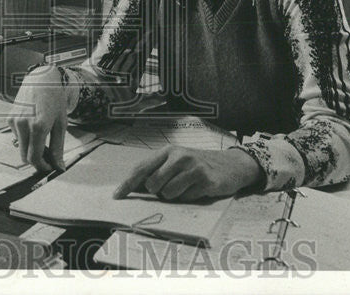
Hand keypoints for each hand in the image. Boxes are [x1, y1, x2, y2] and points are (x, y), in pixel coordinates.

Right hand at [7, 64, 67, 171]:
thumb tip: (60, 167)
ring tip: (43, 137)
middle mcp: (23, 124)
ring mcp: (14, 121)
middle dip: (36, 160)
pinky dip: (25, 138)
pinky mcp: (9, 118)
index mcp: (38, 126)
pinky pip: (17, 136)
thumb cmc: (55, 100)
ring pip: (20, 147)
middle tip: (49, 157)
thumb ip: (59, 148)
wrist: (42, 79)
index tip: (49, 167)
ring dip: (30, 148)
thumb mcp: (61, 124)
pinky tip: (33, 127)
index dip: (42, 166)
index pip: (35, 158)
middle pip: (25, 156)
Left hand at [112, 147, 263, 201]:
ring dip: (176, 195)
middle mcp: (179, 156)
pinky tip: (199, 188)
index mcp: (168, 151)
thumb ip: (156, 172)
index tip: (117, 196)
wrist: (232, 165)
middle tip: (173, 185)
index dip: (127, 183)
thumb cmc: (199, 165)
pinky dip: (190, 197)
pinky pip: (186, 198)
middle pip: (152, 185)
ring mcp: (192, 167)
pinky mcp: (205, 180)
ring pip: (168, 194)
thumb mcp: (177, 163)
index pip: (141, 168)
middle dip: (158, 191)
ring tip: (188, 186)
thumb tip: (132, 188)